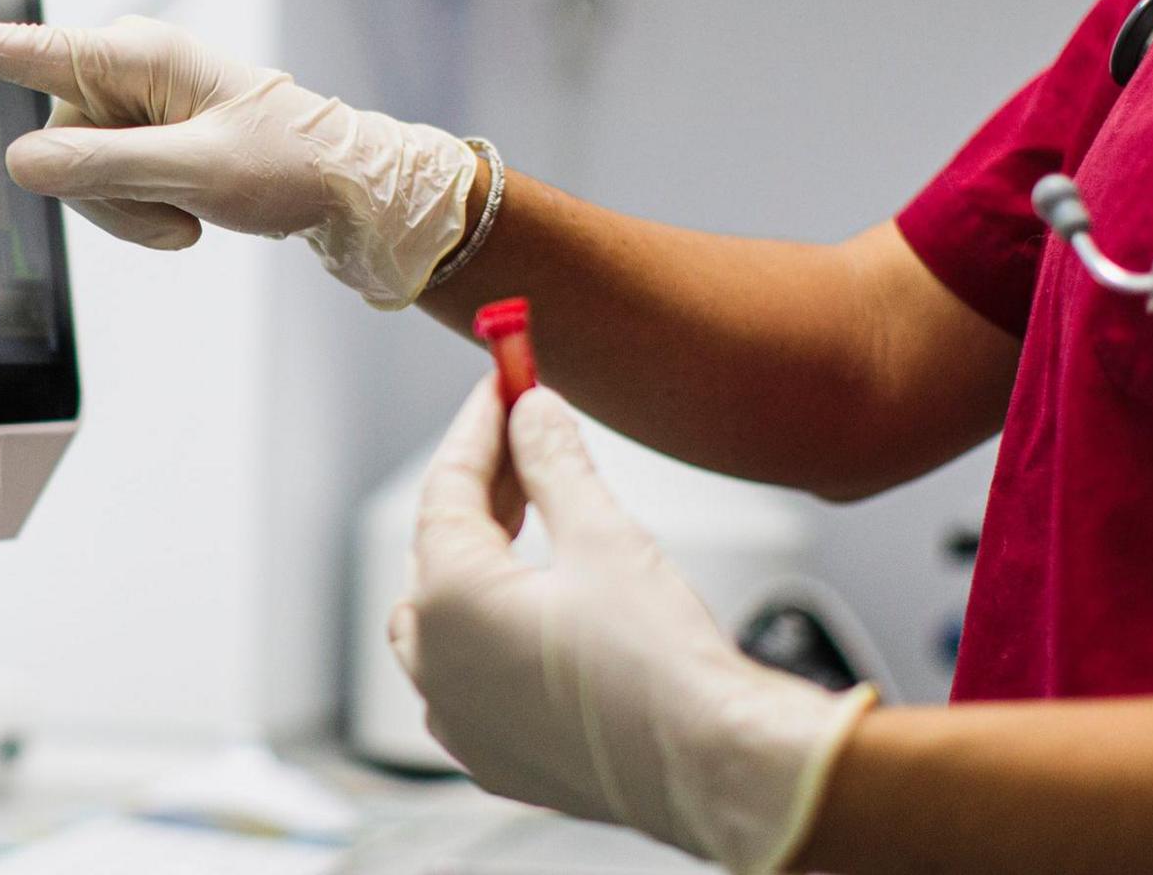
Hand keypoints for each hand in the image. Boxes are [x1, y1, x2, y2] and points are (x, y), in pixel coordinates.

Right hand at [0, 0, 475, 309]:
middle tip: (180, 210)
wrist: (352, 190)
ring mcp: (136, 106)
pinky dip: (143, 213)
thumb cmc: (291, 166)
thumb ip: (102, 168)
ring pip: (76, 173)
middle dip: (104, 192)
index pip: (22, 50)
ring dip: (129, 211)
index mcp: (137, 54)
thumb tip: (23, 160)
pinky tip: (193, 213)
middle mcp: (127, 70)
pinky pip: (107, 186)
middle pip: (54, 138)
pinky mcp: (145, 139)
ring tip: (195, 215)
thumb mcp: (196, 172)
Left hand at [389, 380, 876, 874]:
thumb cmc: (663, 664)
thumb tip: (531, 410)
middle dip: (481, 486)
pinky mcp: (491, 753)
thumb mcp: (604, 536)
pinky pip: (465, 673)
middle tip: (523, 434)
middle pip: (439, 546)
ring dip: (476, 556)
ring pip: (439, 613)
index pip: (447, 486)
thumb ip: (554, 464)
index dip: (479, 426)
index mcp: (450, 600)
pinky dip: (487, 625)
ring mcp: (457, 716)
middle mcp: (436, 662)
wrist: (717, 770)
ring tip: (528, 509)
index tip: (504, 383)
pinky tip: (533, 598)